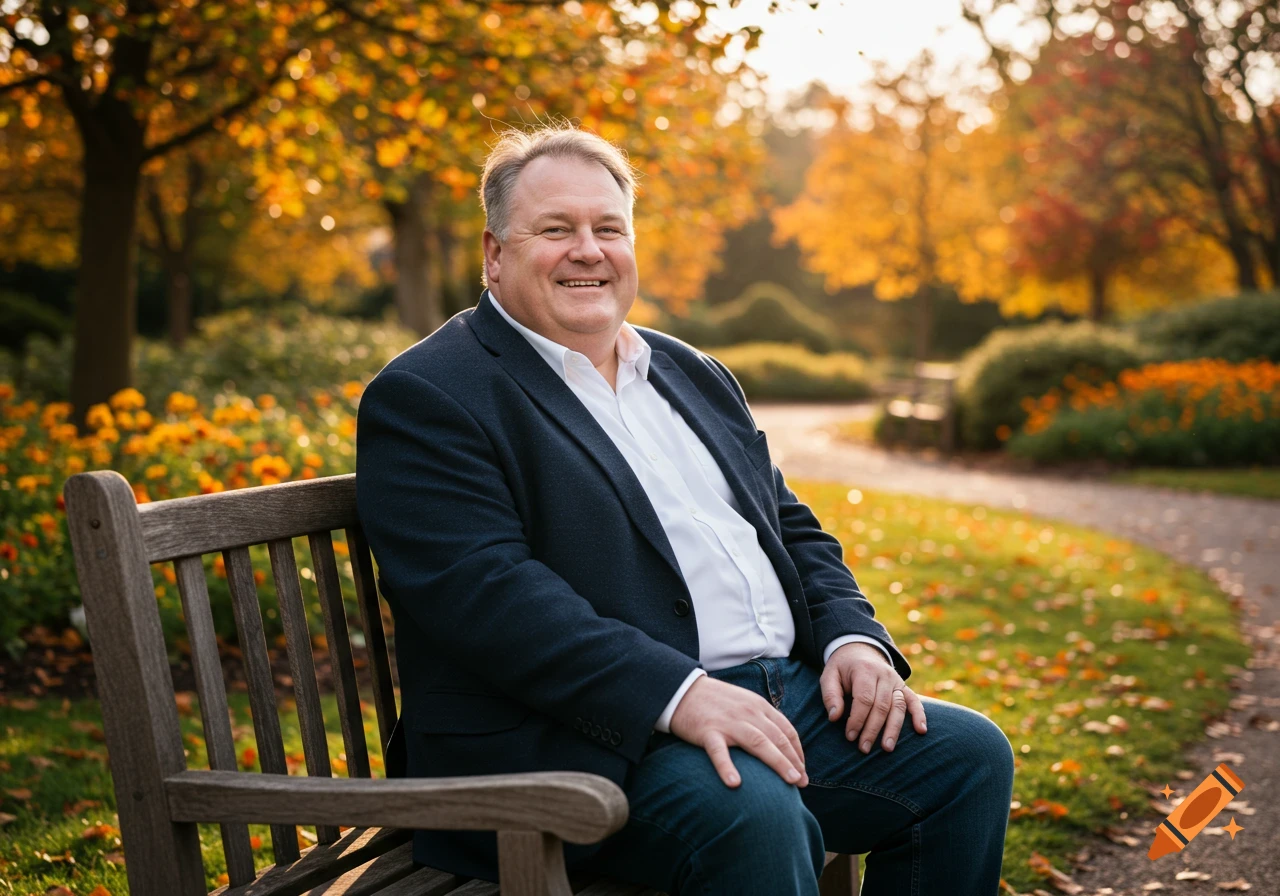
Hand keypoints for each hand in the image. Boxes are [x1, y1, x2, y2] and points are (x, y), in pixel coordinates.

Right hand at [669, 675, 808, 788]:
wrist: (683, 689)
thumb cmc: (715, 701)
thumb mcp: (744, 702)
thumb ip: (762, 718)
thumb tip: (780, 742)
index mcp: (759, 706)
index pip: (786, 730)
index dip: (798, 752)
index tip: (803, 770)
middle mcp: (748, 713)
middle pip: (777, 739)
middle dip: (794, 761)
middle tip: (802, 783)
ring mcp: (729, 722)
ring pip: (759, 743)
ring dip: (778, 763)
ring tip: (791, 781)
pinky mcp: (708, 731)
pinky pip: (719, 752)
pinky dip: (727, 767)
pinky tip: (735, 784)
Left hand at [820, 642, 925, 753]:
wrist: (859, 651)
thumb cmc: (842, 668)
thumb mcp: (829, 675)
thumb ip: (830, 695)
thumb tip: (834, 718)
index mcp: (864, 670)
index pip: (864, 699)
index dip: (857, 719)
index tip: (850, 736)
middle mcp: (884, 675)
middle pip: (881, 706)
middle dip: (872, 729)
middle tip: (864, 748)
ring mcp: (896, 681)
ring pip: (898, 707)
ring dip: (893, 729)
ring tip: (887, 748)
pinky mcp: (904, 687)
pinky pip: (914, 701)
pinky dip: (919, 715)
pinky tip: (921, 731)